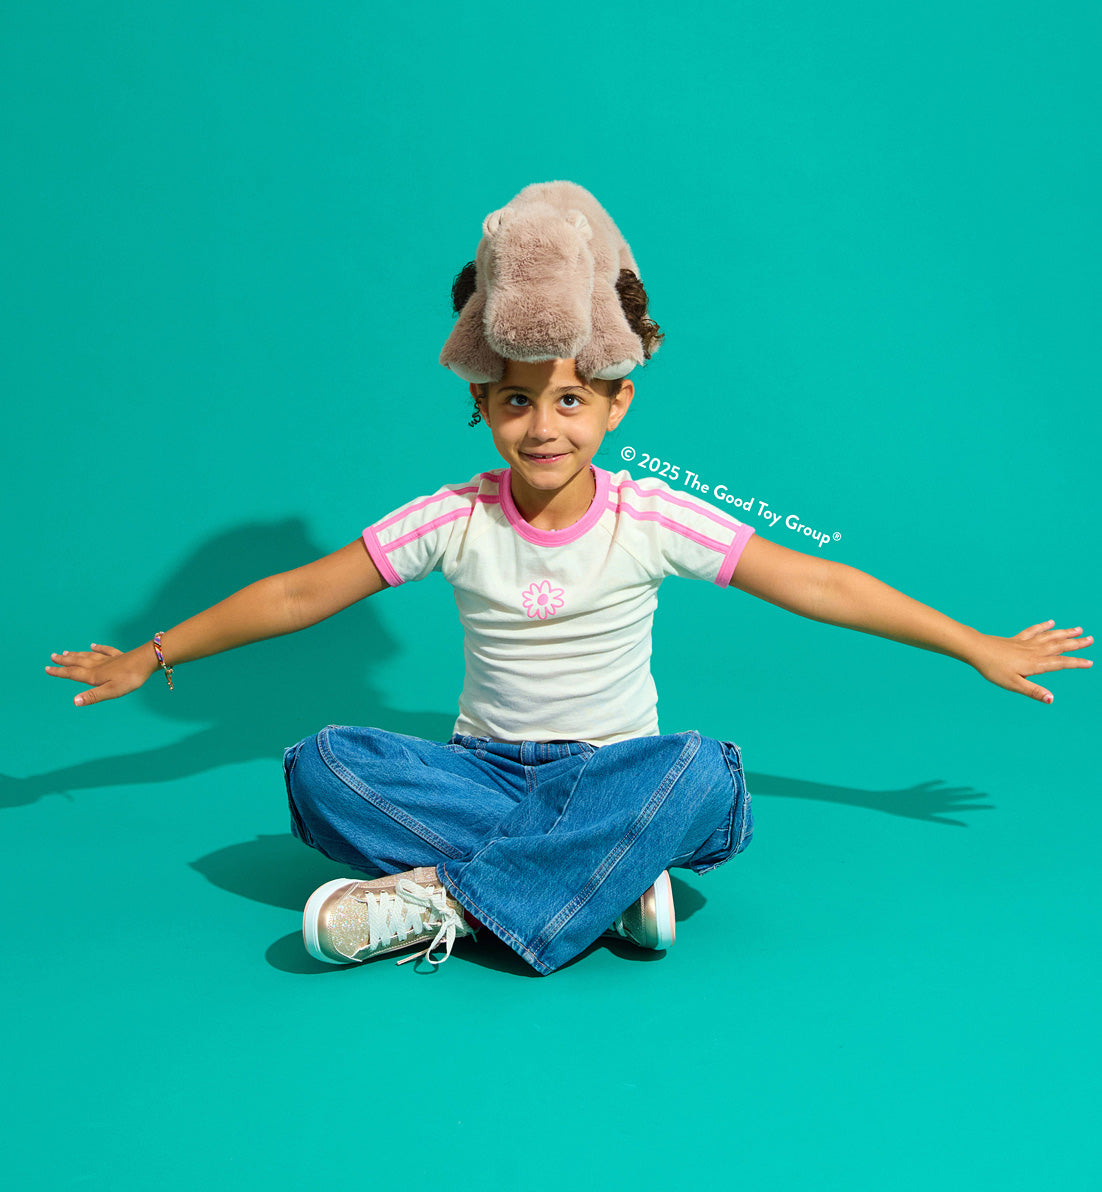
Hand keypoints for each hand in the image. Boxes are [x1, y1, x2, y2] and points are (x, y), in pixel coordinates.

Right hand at [44, 642, 157, 706]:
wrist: (147, 661)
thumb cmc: (130, 678)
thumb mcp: (111, 691)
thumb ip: (93, 696)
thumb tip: (74, 701)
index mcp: (94, 675)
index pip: (72, 673)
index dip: (59, 672)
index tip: (46, 668)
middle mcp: (98, 665)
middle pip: (77, 662)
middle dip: (64, 660)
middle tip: (52, 656)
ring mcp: (109, 659)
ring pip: (88, 655)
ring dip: (76, 654)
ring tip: (66, 652)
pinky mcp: (119, 656)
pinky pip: (105, 650)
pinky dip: (98, 648)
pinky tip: (93, 645)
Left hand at [968, 620, 1092, 703]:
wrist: (977, 650)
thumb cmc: (993, 669)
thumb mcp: (1014, 684)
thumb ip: (1033, 691)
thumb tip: (1052, 699)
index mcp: (1036, 664)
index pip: (1061, 663)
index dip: (1076, 662)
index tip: (1090, 662)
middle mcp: (1034, 651)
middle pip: (1059, 646)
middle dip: (1076, 643)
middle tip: (1091, 639)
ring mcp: (1025, 643)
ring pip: (1050, 636)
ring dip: (1065, 633)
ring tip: (1078, 629)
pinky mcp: (1016, 639)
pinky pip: (1033, 631)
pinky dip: (1043, 626)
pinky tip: (1051, 622)